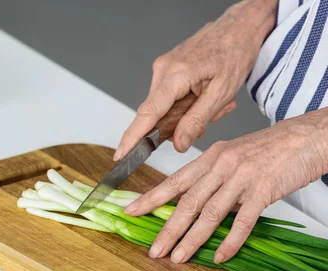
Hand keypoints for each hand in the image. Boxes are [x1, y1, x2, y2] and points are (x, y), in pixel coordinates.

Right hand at [114, 0, 276, 160]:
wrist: (238, 27)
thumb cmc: (234, 52)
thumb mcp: (222, 92)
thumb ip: (197, 120)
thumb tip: (178, 144)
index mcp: (175, 75)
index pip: (148, 113)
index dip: (133, 137)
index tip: (121, 154)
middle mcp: (163, 70)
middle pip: (158, 114)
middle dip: (180, 124)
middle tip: (210, 120)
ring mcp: (163, 68)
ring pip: (166, 107)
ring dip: (188, 113)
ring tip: (216, 104)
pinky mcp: (167, 68)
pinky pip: (170, 96)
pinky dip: (187, 103)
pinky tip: (206, 96)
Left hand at [124, 109, 327, 263]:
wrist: (307, 137)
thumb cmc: (270, 148)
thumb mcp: (233, 156)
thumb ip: (212, 177)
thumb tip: (194, 203)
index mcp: (210, 158)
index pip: (174, 181)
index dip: (151, 198)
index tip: (131, 211)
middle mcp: (221, 166)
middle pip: (188, 203)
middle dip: (168, 229)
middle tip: (153, 250)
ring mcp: (242, 178)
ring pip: (210, 214)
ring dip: (192, 239)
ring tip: (178, 258)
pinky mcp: (264, 191)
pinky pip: (243, 221)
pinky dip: (231, 241)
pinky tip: (220, 256)